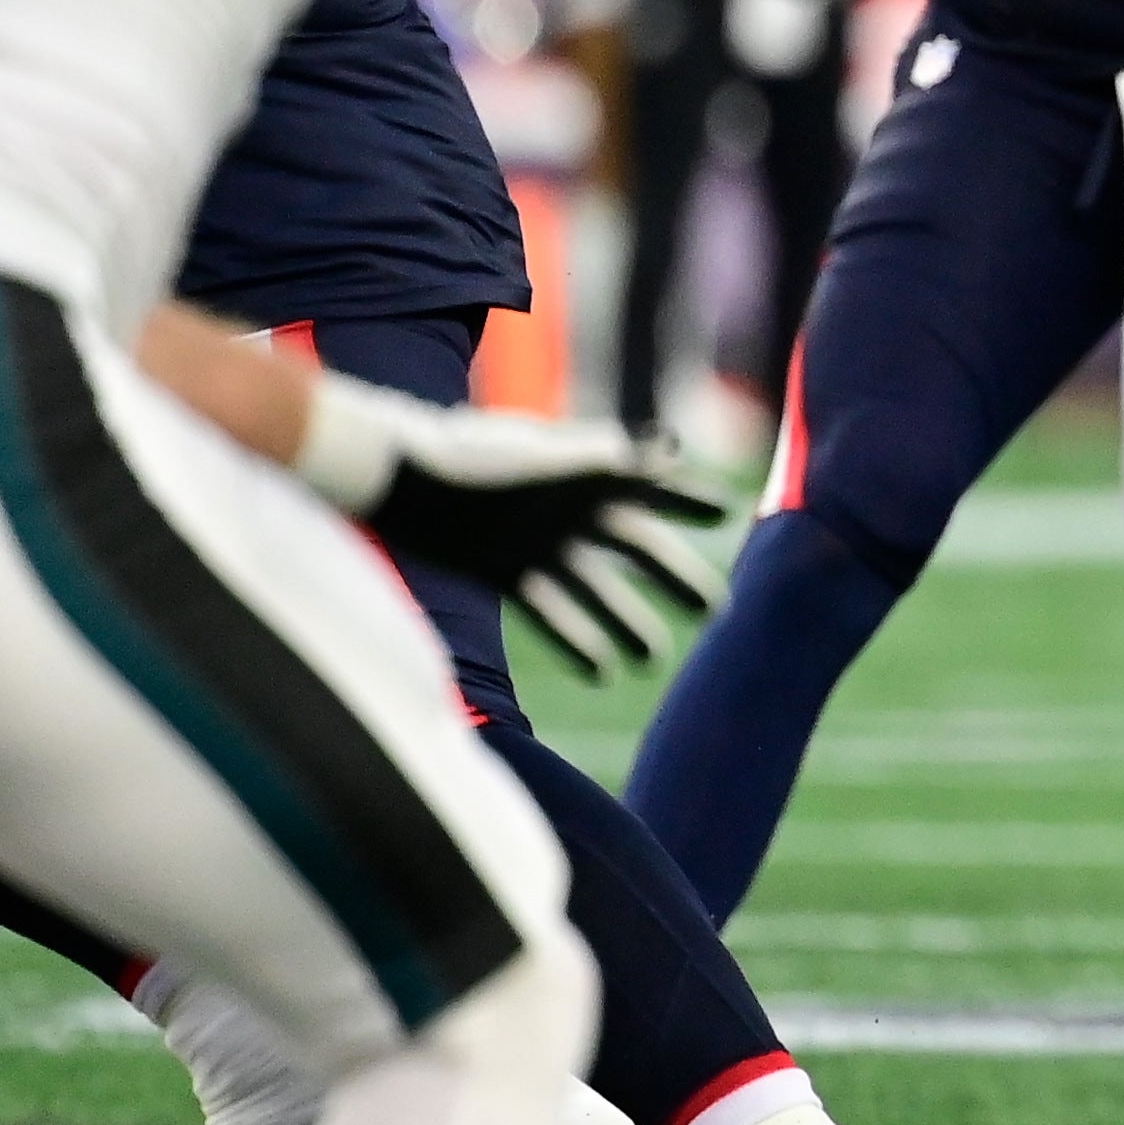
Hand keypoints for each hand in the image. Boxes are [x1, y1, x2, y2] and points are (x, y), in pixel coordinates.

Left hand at [290, 379, 726, 679]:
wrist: (392, 476)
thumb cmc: (467, 455)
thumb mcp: (542, 458)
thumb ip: (603, 459)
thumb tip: (669, 452)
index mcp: (585, 471)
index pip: (653, 486)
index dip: (692, 499)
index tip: (732, 512)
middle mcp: (568, 508)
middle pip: (637, 547)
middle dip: (677, 576)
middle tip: (719, 610)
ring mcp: (538, 541)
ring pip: (598, 588)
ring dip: (628, 620)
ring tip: (657, 657)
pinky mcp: (504, 571)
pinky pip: (550, 611)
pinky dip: (576, 640)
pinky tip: (602, 672)